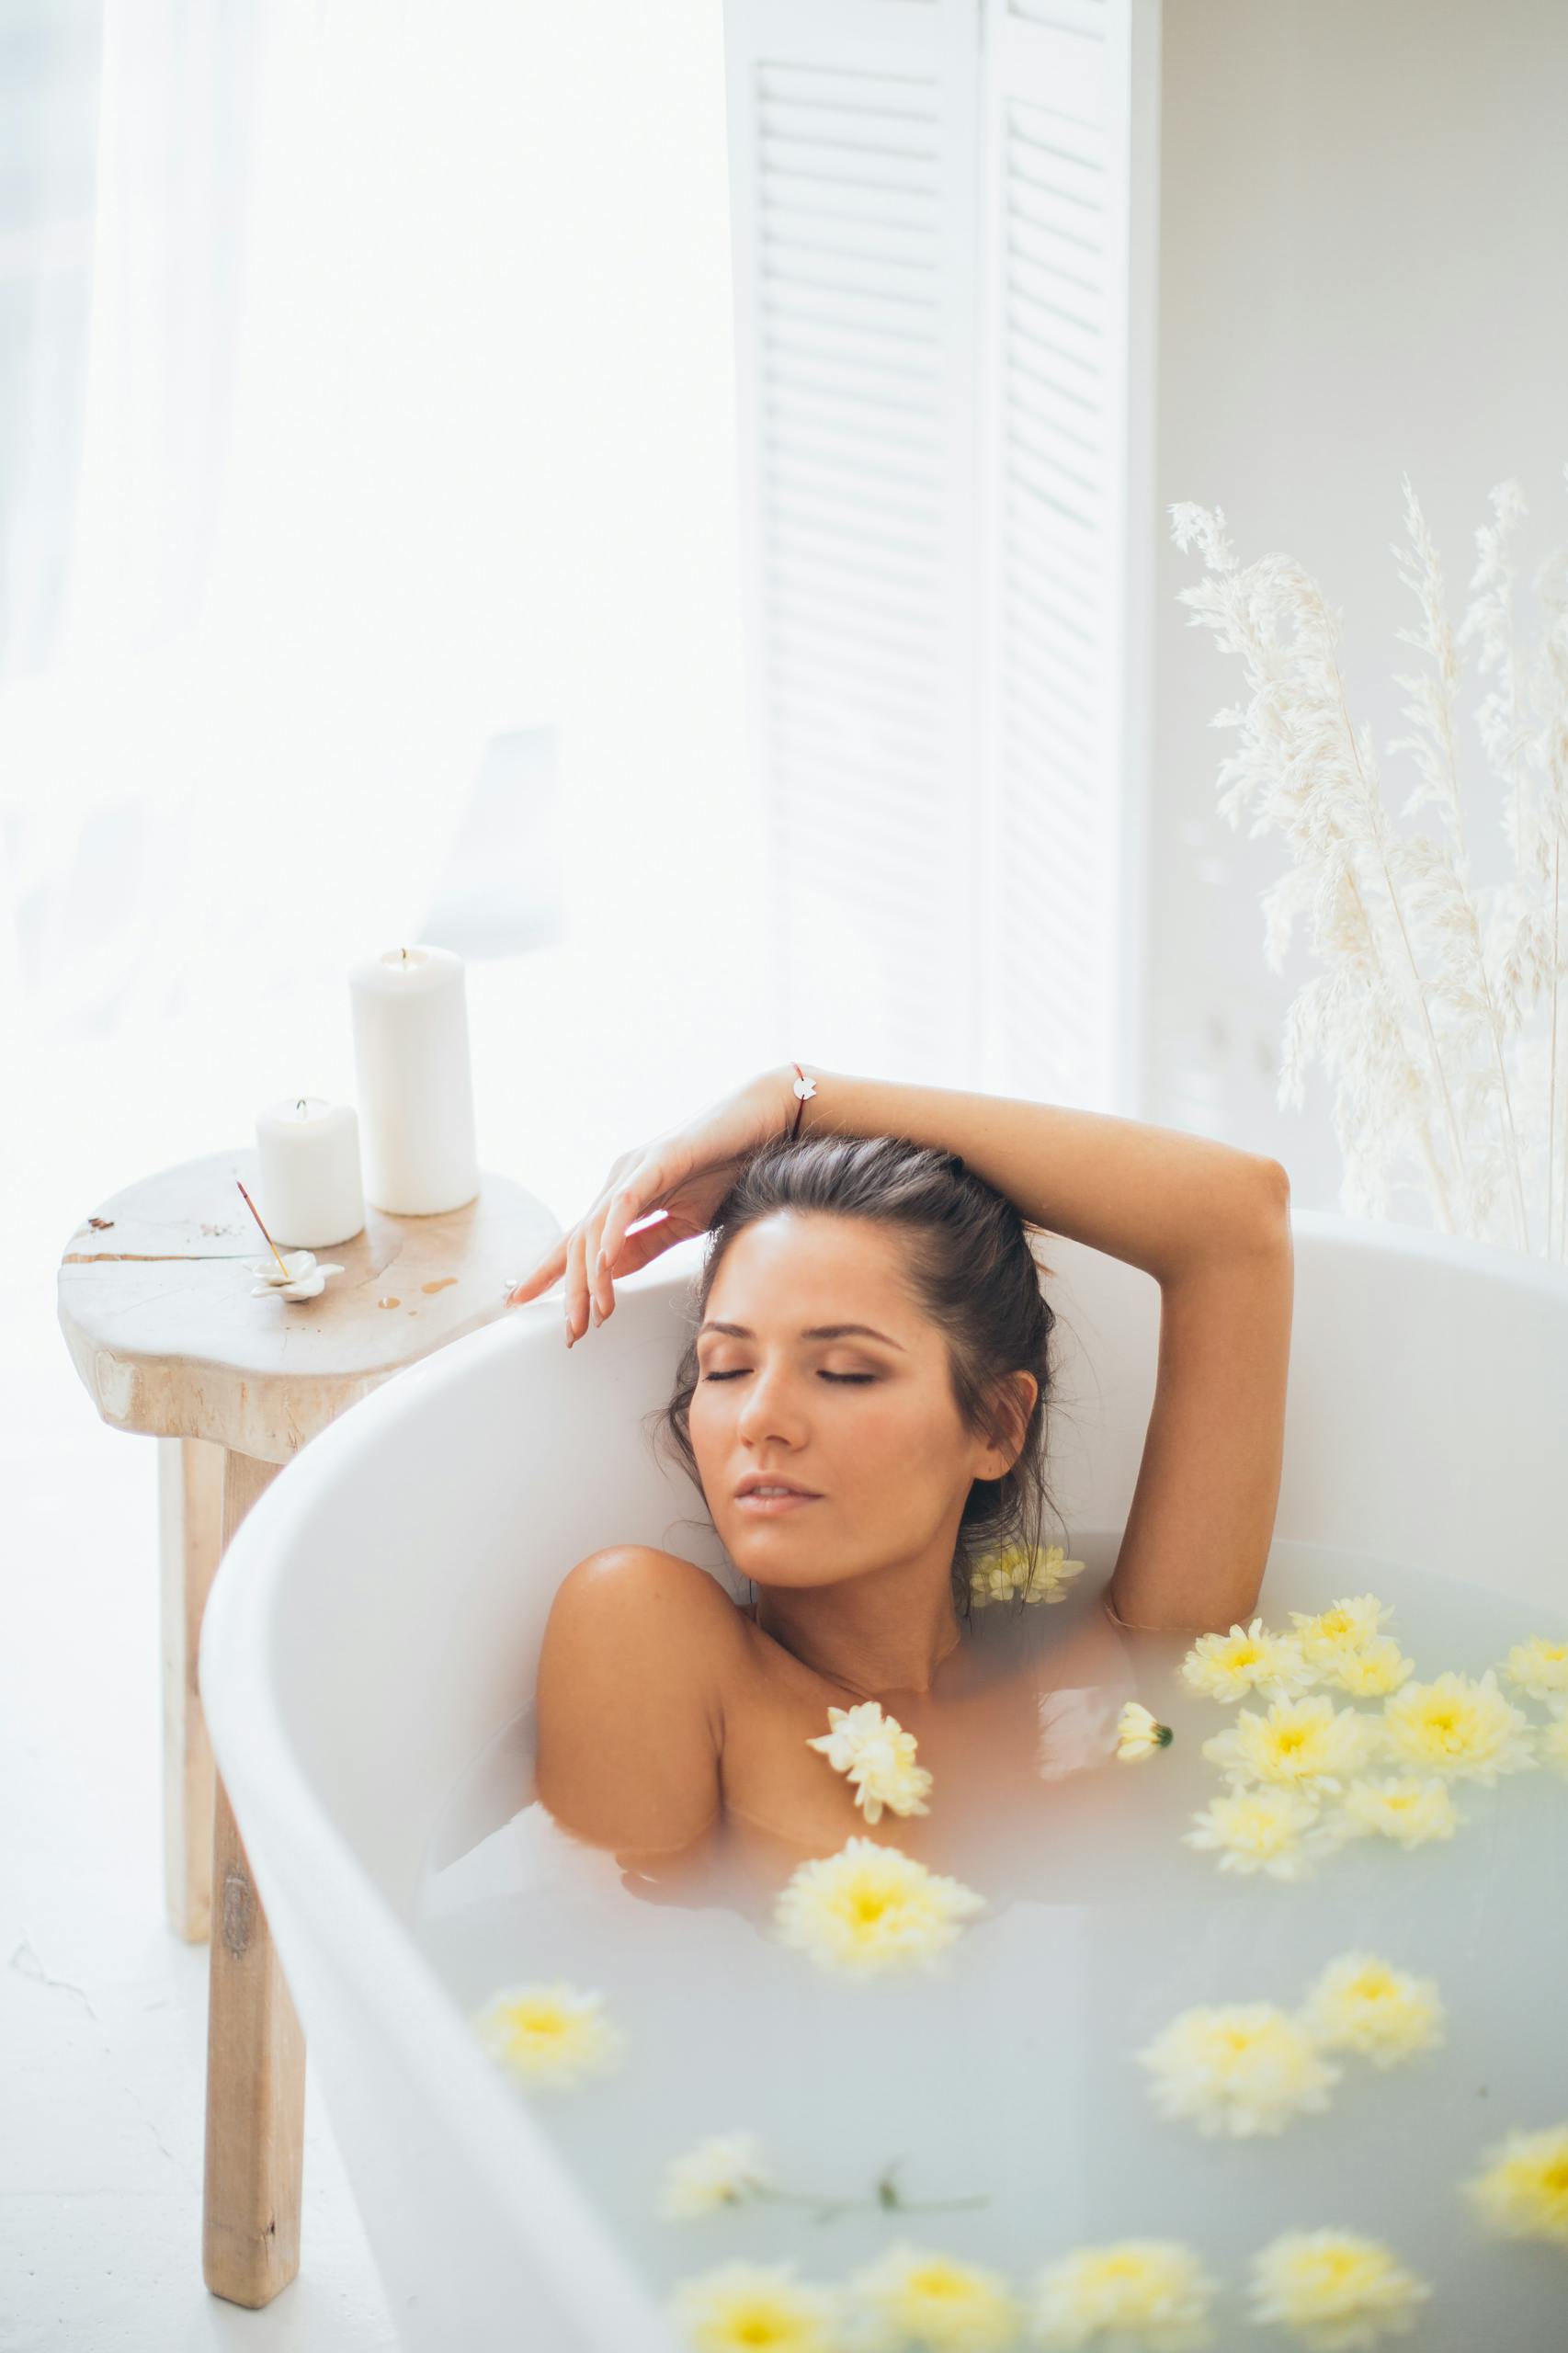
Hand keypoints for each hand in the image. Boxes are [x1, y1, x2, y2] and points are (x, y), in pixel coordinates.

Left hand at [505, 1064, 802, 1343]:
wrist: (764, 1122)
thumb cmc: (727, 1166)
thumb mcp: (683, 1220)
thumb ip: (646, 1245)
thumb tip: (612, 1274)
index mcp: (623, 1197)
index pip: (577, 1242)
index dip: (550, 1273)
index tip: (522, 1302)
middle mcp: (619, 1181)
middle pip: (578, 1243)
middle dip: (570, 1291)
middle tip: (572, 1332)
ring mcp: (634, 1168)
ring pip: (595, 1228)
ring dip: (591, 1277)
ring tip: (594, 1313)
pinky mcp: (658, 1159)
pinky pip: (626, 1202)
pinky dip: (613, 1234)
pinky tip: (607, 1262)